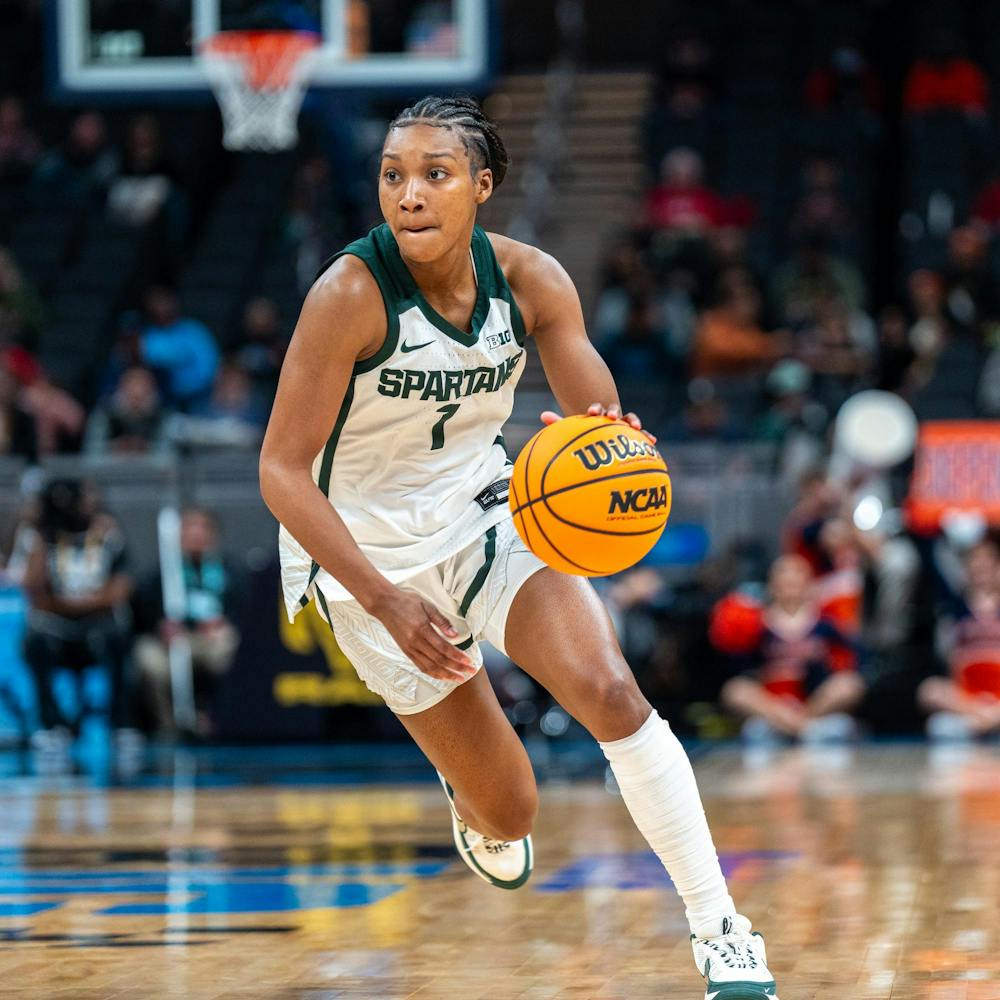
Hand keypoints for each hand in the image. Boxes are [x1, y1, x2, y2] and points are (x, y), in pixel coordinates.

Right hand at [369, 587, 476, 681]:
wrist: (385, 604)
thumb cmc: (407, 602)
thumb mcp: (427, 606)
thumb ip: (442, 621)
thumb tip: (455, 634)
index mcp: (422, 629)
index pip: (443, 648)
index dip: (457, 657)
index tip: (469, 661)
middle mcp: (415, 642)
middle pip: (439, 660)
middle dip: (456, 668)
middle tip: (470, 672)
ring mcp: (409, 649)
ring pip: (430, 667)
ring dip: (446, 675)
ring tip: (459, 678)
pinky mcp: (406, 652)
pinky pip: (421, 666)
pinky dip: (433, 673)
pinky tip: (443, 676)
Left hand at [540, 402, 656, 444]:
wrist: (600, 443)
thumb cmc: (584, 437)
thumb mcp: (572, 431)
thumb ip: (559, 424)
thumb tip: (543, 415)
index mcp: (597, 416)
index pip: (596, 410)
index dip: (595, 410)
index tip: (591, 412)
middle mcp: (612, 419)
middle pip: (615, 412)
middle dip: (614, 412)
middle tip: (611, 416)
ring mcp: (624, 428)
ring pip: (630, 421)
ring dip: (633, 422)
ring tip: (635, 427)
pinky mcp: (635, 439)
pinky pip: (641, 438)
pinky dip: (647, 437)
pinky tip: (653, 441)